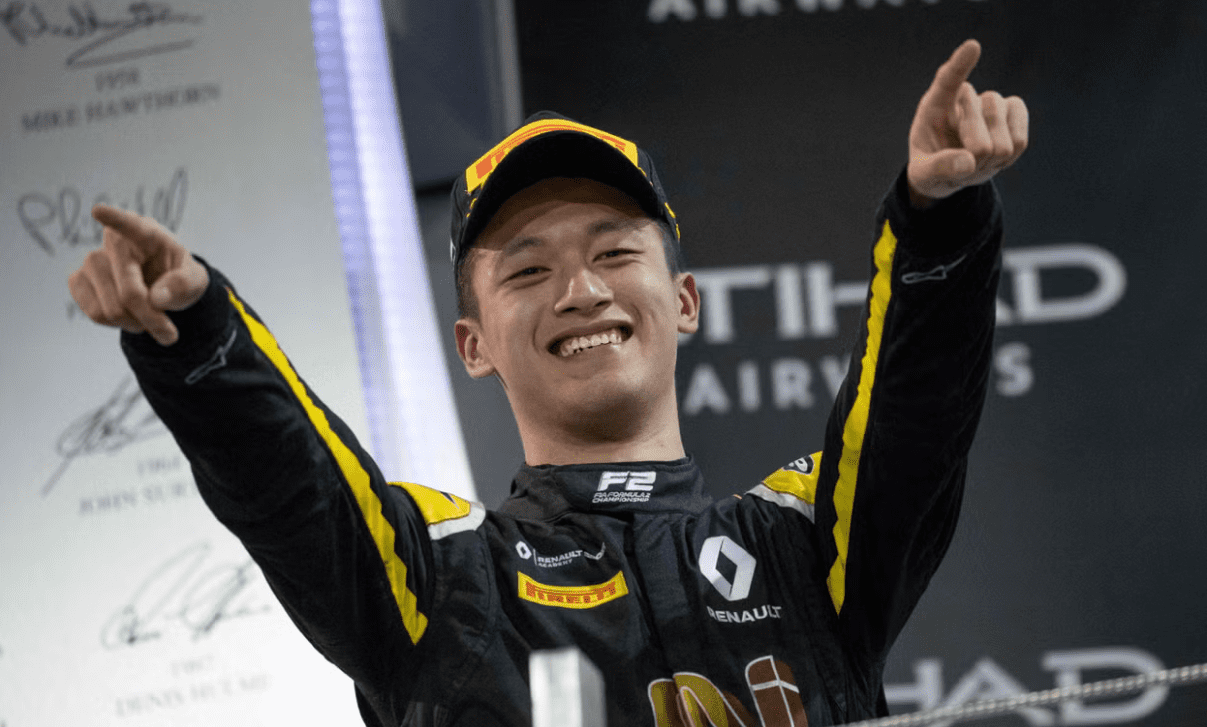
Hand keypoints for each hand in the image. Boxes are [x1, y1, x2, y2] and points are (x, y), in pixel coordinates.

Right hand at [68, 204, 209, 345]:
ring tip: (149, 316)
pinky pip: (95, 314)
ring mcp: (91, 261)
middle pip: (129, 293)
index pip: (130, 225)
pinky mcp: (77, 281)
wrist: (161, 288)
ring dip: (135, 323)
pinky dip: (117, 324)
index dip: (115, 219)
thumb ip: (183, 285)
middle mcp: (113, 241)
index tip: (99, 211)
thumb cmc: (178, 277)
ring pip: (110, 309)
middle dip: (152, 319)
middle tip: (169, 333)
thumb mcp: (194, 281)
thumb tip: (157, 298)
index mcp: (146, 232)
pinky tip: (129, 314)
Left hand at [907, 39, 1028, 207]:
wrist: (952, 172)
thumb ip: (938, 168)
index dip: (960, 64)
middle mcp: (965, 99)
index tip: (973, 47)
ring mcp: (991, 105)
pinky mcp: (1014, 114)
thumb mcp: (923, 175)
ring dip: (990, 156)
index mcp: (934, 107)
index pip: (948, 80)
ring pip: (1003, 132)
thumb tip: (969, 162)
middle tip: (962, 162)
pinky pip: (1020, 140)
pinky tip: (995, 158)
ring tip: (976, 160)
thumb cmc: (932, 167)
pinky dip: (1008, 157)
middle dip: (975, 145)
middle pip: (984, 111)